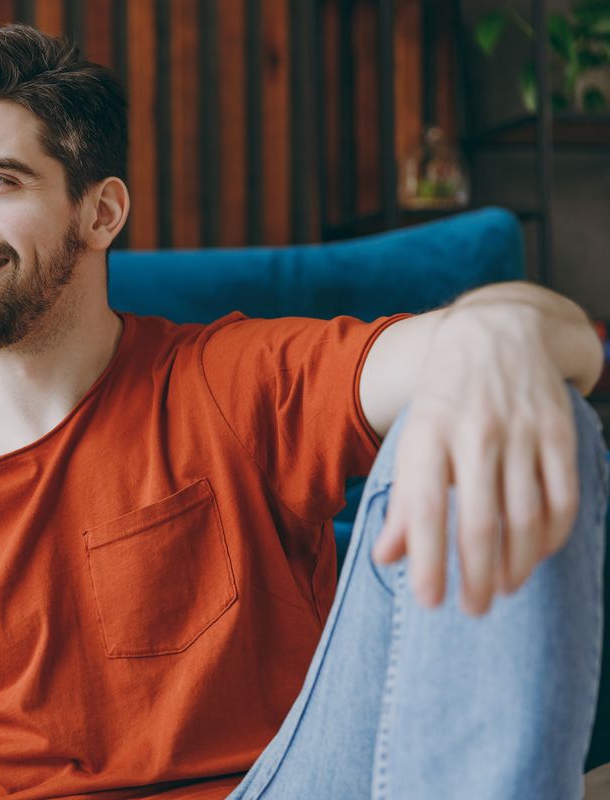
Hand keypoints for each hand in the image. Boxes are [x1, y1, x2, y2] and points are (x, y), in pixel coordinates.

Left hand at [371, 307, 579, 615]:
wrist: (495, 334)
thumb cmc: (443, 401)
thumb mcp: (412, 442)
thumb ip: (403, 502)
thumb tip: (387, 557)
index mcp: (426, 436)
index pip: (426, 509)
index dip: (428, 561)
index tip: (430, 602)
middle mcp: (473, 433)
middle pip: (479, 522)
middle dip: (477, 576)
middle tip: (474, 611)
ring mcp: (520, 432)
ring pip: (525, 516)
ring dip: (516, 564)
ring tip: (503, 590)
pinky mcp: (558, 432)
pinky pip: (563, 497)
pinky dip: (552, 536)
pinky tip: (537, 556)